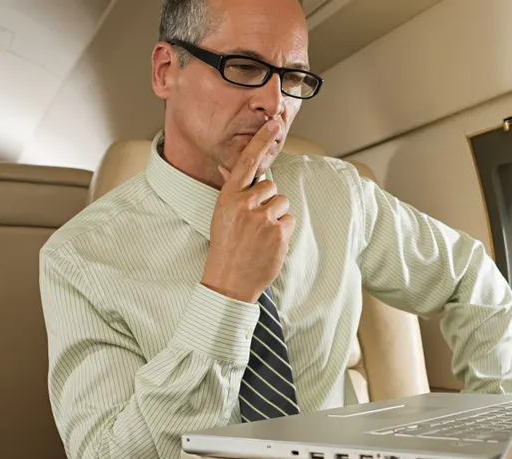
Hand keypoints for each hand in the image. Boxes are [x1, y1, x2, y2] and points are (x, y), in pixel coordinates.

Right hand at [200, 120, 294, 303]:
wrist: (229, 280)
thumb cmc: (226, 245)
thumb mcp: (222, 214)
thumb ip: (232, 190)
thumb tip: (229, 165)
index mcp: (228, 197)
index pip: (247, 162)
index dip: (261, 141)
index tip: (273, 124)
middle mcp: (245, 204)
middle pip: (270, 186)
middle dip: (267, 201)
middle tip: (254, 223)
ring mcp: (262, 219)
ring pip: (281, 202)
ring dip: (275, 216)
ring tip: (260, 234)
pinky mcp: (278, 233)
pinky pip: (289, 219)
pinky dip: (283, 230)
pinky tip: (269, 243)